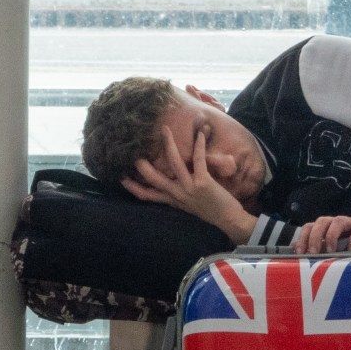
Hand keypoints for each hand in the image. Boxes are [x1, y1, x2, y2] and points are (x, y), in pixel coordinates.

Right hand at [121, 127, 255, 243]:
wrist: (229, 220)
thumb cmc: (211, 210)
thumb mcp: (188, 205)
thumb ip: (177, 195)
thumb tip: (170, 182)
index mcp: (173, 200)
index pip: (148, 196)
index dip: (133, 188)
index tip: (121, 178)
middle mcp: (178, 194)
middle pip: (155, 179)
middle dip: (143, 166)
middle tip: (135, 151)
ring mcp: (190, 188)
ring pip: (174, 164)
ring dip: (169, 145)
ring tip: (165, 130)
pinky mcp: (203, 183)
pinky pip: (199, 160)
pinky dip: (199, 146)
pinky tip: (200, 134)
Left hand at [293, 215, 350, 253]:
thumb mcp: (340, 251)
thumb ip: (325, 254)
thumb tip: (304, 261)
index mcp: (329, 229)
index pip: (311, 226)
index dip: (303, 238)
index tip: (300, 253)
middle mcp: (339, 224)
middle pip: (322, 221)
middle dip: (315, 237)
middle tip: (313, 253)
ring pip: (338, 221)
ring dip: (331, 236)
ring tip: (331, 251)